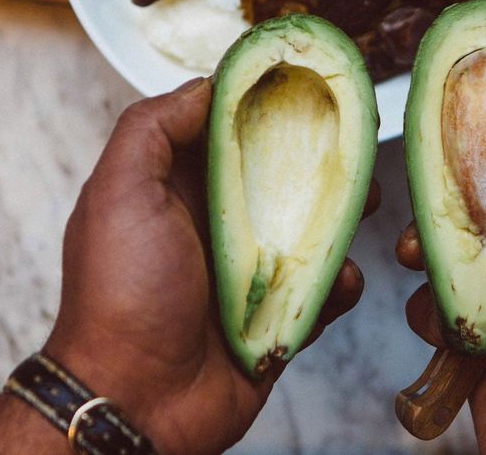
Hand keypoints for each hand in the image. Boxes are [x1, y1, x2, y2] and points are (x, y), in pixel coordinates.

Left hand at [44, 78, 379, 452]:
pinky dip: (339, 284)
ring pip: (311, 232)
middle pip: (280, 178)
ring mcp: (249, 274)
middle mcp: (216, 226)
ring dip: (343, 218)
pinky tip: (342, 278)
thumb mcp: (119, 194)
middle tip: (355, 146)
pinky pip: (322, 292)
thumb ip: (152, 130)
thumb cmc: (120, 296)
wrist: (137, 400)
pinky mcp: (276, 318)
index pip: (229, 132)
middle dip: (321, 160)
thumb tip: (205, 85)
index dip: (268, 105)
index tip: (309, 84)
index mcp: (178, 191)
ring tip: (365, 206)